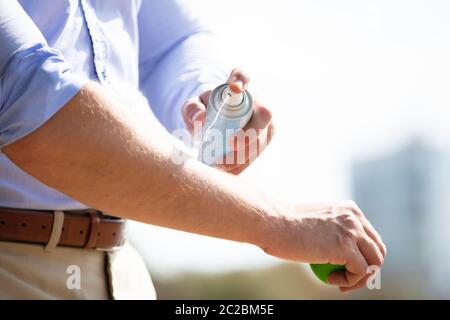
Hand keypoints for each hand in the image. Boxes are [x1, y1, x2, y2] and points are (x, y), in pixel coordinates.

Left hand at [182, 68, 274, 174]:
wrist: (215, 123)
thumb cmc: (205, 111)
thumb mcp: (194, 107)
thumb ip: (192, 109)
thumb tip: (200, 118)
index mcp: (236, 86)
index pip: (242, 75)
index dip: (241, 79)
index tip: (235, 87)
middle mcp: (256, 101)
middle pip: (263, 114)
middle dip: (249, 132)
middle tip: (230, 145)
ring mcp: (264, 121)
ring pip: (262, 137)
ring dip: (244, 153)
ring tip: (222, 164)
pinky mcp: (265, 139)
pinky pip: (258, 153)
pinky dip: (242, 163)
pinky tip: (228, 170)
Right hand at [261, 200, 386, 291]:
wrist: (274, 224)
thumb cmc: (286, 226)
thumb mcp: (317, 222)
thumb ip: (332, 230)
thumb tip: (340, 250)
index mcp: (349, 210)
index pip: (370, 237)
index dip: (363, 257)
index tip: (347, 268)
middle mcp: (355, 218)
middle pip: (377, 250)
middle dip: (367, 270)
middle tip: (346, 280)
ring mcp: (352, 231)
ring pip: (374, 263)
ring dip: (359, 279)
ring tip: (338, 282)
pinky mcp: (345, 247)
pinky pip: (360, 272)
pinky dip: (348, 281)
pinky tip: (330, 280)